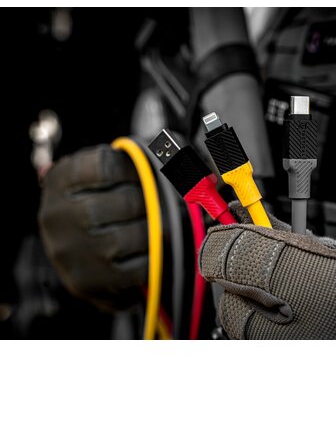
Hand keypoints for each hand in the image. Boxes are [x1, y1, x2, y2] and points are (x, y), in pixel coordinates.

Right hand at [39, 145, 147, 310]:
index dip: (134, 171)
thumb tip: (178, 155)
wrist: (75, 252)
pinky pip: (137, 267)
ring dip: (152, 231)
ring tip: (153, 227)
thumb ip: (131, 160)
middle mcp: (56, 215)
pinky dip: (151, 257)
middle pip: (124, 202)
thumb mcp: (100, 174)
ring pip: (132, 237)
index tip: (140, 176)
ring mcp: (70, 251)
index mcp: (59, 180)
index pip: (107, 165)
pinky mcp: (87, 281)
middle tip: (153, 205)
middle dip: (148, 203)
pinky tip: (145, 249)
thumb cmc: (97, 203)